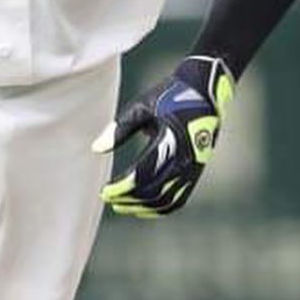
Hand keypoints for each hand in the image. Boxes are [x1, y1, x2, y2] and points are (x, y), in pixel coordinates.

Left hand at [92, 54, 233, 218]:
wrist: (203, 91)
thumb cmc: (167, 96)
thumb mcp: (140, 106)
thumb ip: (119, 129)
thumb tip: (96, 149)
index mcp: (170, 140)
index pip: (143, 174)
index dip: (122, 187)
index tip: (104, 191)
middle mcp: (185, 158)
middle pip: (154, 192)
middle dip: (129, 199)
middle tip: (108, 198)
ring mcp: (193, 168)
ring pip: (167, 200)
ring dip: (143, 207)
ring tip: (121, 205)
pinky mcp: (196, 171)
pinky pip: (179, 198)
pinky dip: (161, 207)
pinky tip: (143, 207)